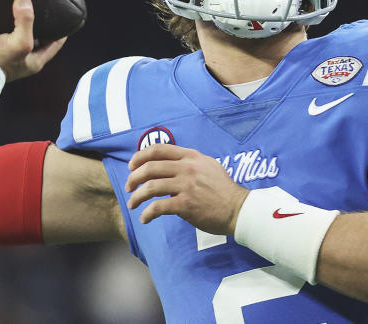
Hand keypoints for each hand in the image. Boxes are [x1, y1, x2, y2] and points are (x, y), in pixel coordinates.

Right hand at [0, 0, 66, 81]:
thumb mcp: (18, 41)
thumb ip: (25, 20)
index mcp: (35, 60)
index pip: (56, 44)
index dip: (62, 31)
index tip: (65, 17)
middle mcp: (24, 59)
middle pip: (39, 39)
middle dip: (42, 25)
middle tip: (43, 9)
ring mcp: (9, 55)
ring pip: (20, 35)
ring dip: (22, 24)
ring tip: (24, 8)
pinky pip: (4, 34)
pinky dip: (6, 25)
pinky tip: (3, 15)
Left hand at [125, 144, 248, 235]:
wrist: (238, 209)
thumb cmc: (223, 190)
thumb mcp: (208, 166)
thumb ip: (190, 162)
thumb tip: (170, 164)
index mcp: (191, 157)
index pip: (159, 149)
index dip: (140, 156)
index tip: (132, 166)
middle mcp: (187, 168)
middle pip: (150, 167)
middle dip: (134, 178)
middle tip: (129, 187)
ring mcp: (186, 186)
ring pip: (150, 187)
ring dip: (136, 197)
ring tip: (132, 204)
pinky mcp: (186, 204)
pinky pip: (158, 207)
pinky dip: (147, 213)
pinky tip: (145, 218)